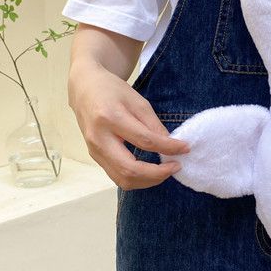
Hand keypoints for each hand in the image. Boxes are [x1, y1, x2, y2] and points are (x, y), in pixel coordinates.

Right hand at [68, 59, 189, 188]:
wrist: (85, 89)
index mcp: (110, 118)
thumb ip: (154, 125)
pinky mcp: (95, 157)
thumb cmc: (113, 91)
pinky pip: (117, 176)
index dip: (168, 148)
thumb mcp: (138, 101)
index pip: (145, 141)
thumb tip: (172, 147)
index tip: (185, 148)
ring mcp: (94, 150)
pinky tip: (150, 170)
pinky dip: (137, 178)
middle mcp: (99, 138)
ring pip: (122, 179)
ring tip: (164, 170)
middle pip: (130, 169)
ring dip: (148, 181)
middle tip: (176, 166)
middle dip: (157, 174)